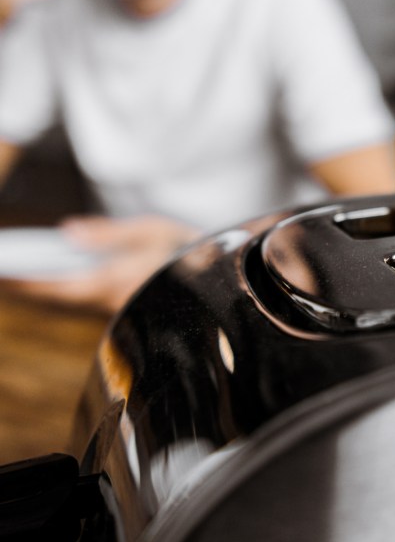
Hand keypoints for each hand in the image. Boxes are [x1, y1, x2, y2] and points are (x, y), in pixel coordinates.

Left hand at [3, 215, 200, 314]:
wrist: (225, 282)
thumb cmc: (192, 253)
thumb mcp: (153, 230)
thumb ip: (109, 233)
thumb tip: (69, 232)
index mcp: (117, 282)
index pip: (56, 285)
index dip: (23, 282)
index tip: (0, 274)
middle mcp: (114, 302)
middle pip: (58, 298)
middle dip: (27, 288)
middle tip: (1, 275)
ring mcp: (121, 310)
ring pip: (71, 302)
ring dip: (43, 291)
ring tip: (17, 275)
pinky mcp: (129, 310)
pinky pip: (88, 302)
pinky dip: (65, 291)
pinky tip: (57, 279)